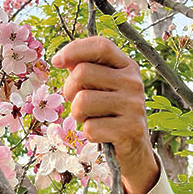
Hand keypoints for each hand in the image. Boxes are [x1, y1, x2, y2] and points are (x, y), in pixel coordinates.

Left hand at [52, 36, 159, 193]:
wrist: (135, 148)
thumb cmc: (110, 113)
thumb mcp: (100, 87)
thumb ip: (83, 70)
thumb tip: (61, 59)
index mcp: (126, 66)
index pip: (101, 45)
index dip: (74, 49)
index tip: (57, 62)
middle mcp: (134, 82)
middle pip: (82, 73)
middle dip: (69, 91)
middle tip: (78, 104)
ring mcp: (134, 105)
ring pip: (82, 102)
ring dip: (78, 115)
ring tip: (91, 119)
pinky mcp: (131, 129)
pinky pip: (90, 128)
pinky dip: (89, 134)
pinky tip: (103, 135)